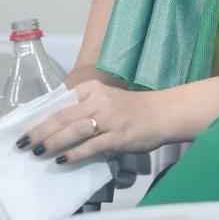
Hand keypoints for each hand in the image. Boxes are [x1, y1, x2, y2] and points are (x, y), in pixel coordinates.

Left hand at [14, 80, 165, 164]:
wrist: (162, 112)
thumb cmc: (133, 107)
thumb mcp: (106, 98)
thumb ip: (85, 106)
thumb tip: (58, 122)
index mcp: (94, 88)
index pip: (62, 102)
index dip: (43, 116)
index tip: (29, 127)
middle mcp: (99, 101)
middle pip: (63, 116)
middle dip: (40, 131)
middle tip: (25, 142)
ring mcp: (108, 119)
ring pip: (73, 131)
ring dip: (53, 142)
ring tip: (39, 151)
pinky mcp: (117, 136)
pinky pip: (91, 146)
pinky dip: (75, 154)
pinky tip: (63, 160)